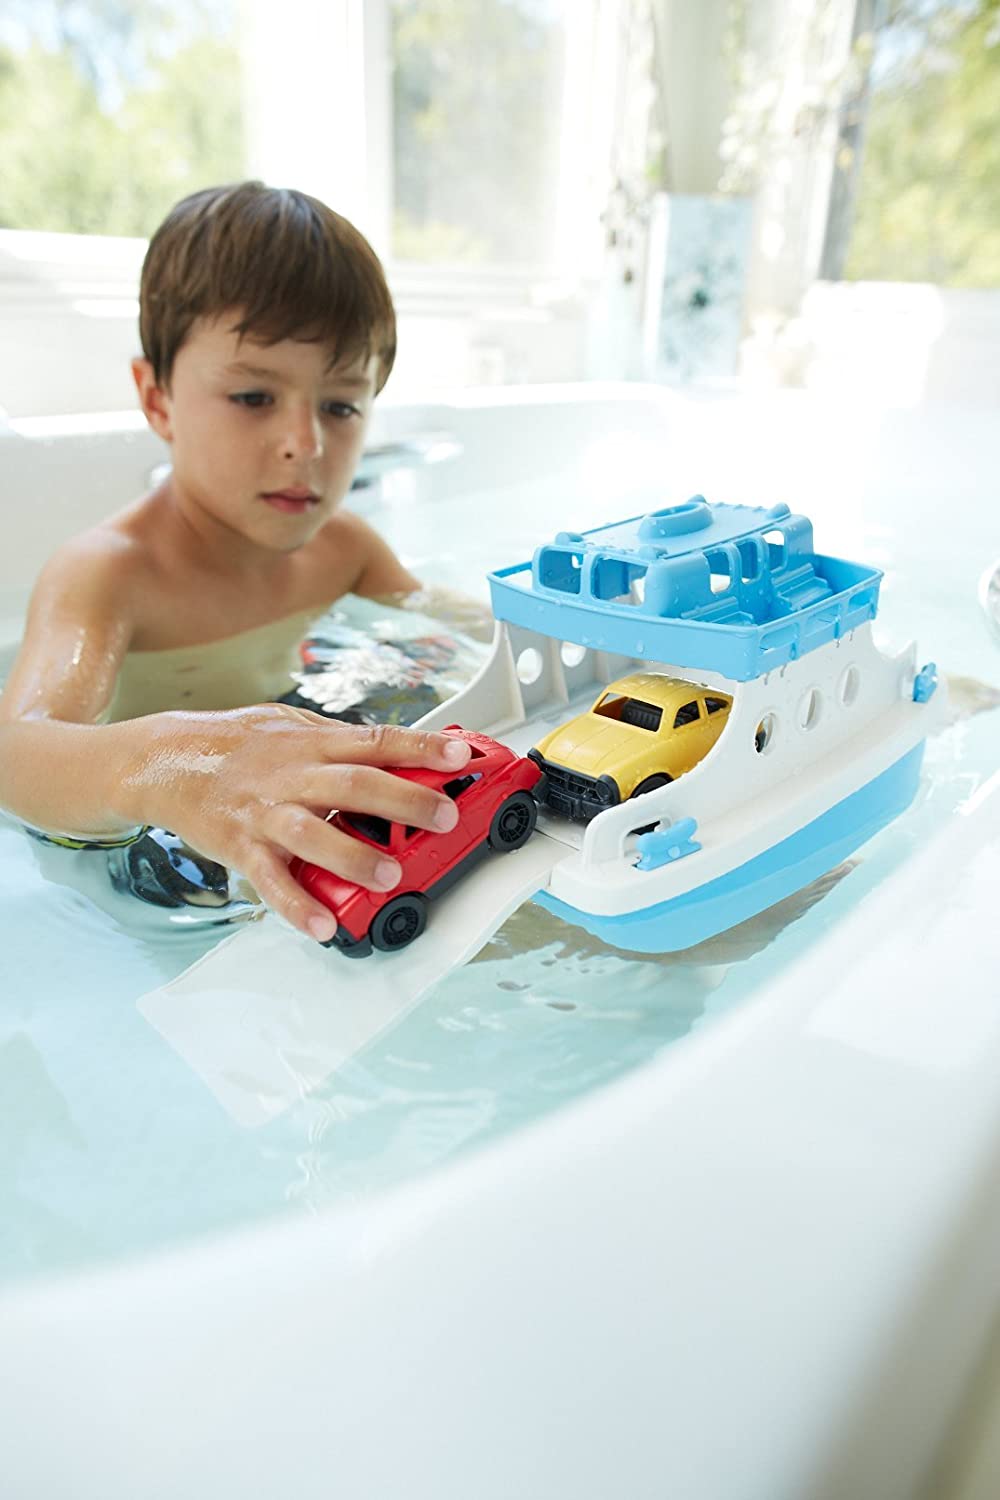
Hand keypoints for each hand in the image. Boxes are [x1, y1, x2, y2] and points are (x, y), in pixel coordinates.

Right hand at [119, 705, 471, 940]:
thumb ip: (338, 739)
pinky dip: (297, 906)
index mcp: (312, 743)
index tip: (460, 754)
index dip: (421, 746)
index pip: (376, 740)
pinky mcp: (242, 848)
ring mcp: (266, 813)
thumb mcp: (288, 724)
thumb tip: (396, 747)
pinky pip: (271, 881)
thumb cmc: (234, 744)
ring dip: (354, 856)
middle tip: (443, 818)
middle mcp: (293, 775)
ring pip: (314, 833)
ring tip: (389, 876)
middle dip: (404, 801)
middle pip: (355, 783)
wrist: (164, 761)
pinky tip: (323, 927)